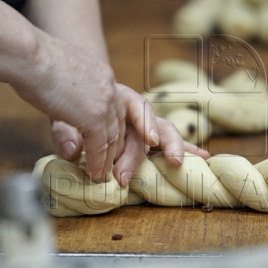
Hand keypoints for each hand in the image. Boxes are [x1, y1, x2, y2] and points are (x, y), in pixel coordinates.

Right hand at [12, 36, 126, 181]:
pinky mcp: (95, 117)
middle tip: (108, 164)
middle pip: (119, 122)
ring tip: (100, 174)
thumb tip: (61, 101)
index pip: (115, 105)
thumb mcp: (57, 74)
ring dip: (107, 159)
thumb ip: (66, 93)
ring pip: (113, 137)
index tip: (106, 142)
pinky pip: (101, 146)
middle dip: (115, 146)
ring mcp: (105, 102)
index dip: (111, 126)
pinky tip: (93, 172)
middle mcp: (109, 85)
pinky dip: (97, 162)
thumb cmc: (31, 58)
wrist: (29, 55)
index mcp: (101, 72)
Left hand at [49, 83, 209, 185]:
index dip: (142, 126)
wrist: (77, 90)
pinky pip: (169, 144)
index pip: (135, 109)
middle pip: (148, 128)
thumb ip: (66, 131)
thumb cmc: (72, 103)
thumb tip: (73, 151)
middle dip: (139, 153)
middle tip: (123, 177)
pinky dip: (187, 149)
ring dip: (171, 149)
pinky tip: (204, 158)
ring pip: (164, 134)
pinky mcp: (150, 139)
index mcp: (119, 98)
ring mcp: (146, 125)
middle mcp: (136, 111)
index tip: (146, 143)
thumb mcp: (63, 114)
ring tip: (178, 163)